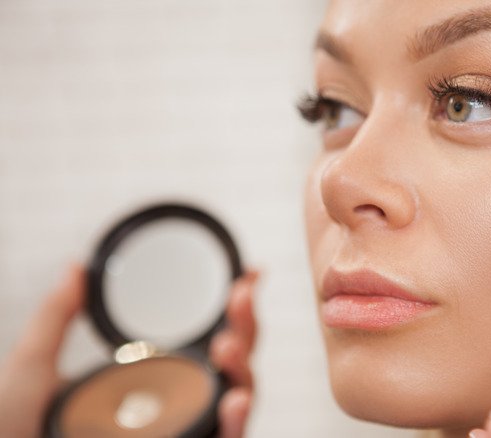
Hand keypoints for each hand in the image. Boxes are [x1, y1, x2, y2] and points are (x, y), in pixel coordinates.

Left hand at [0, 266, 259, 437]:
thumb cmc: (14, 433)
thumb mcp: (32, 368)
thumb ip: (56, 316)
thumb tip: (75, 268)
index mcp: (156, 383)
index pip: (209, 339)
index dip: (235, 309)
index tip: (248, 276)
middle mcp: (179, 407)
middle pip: (234, 362)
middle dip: (247, 324)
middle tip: (240, 295)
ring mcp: (187, 432)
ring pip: (239, 398)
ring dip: (243, 367)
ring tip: (227, 344)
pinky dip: (237, 422)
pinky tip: (235, 398)